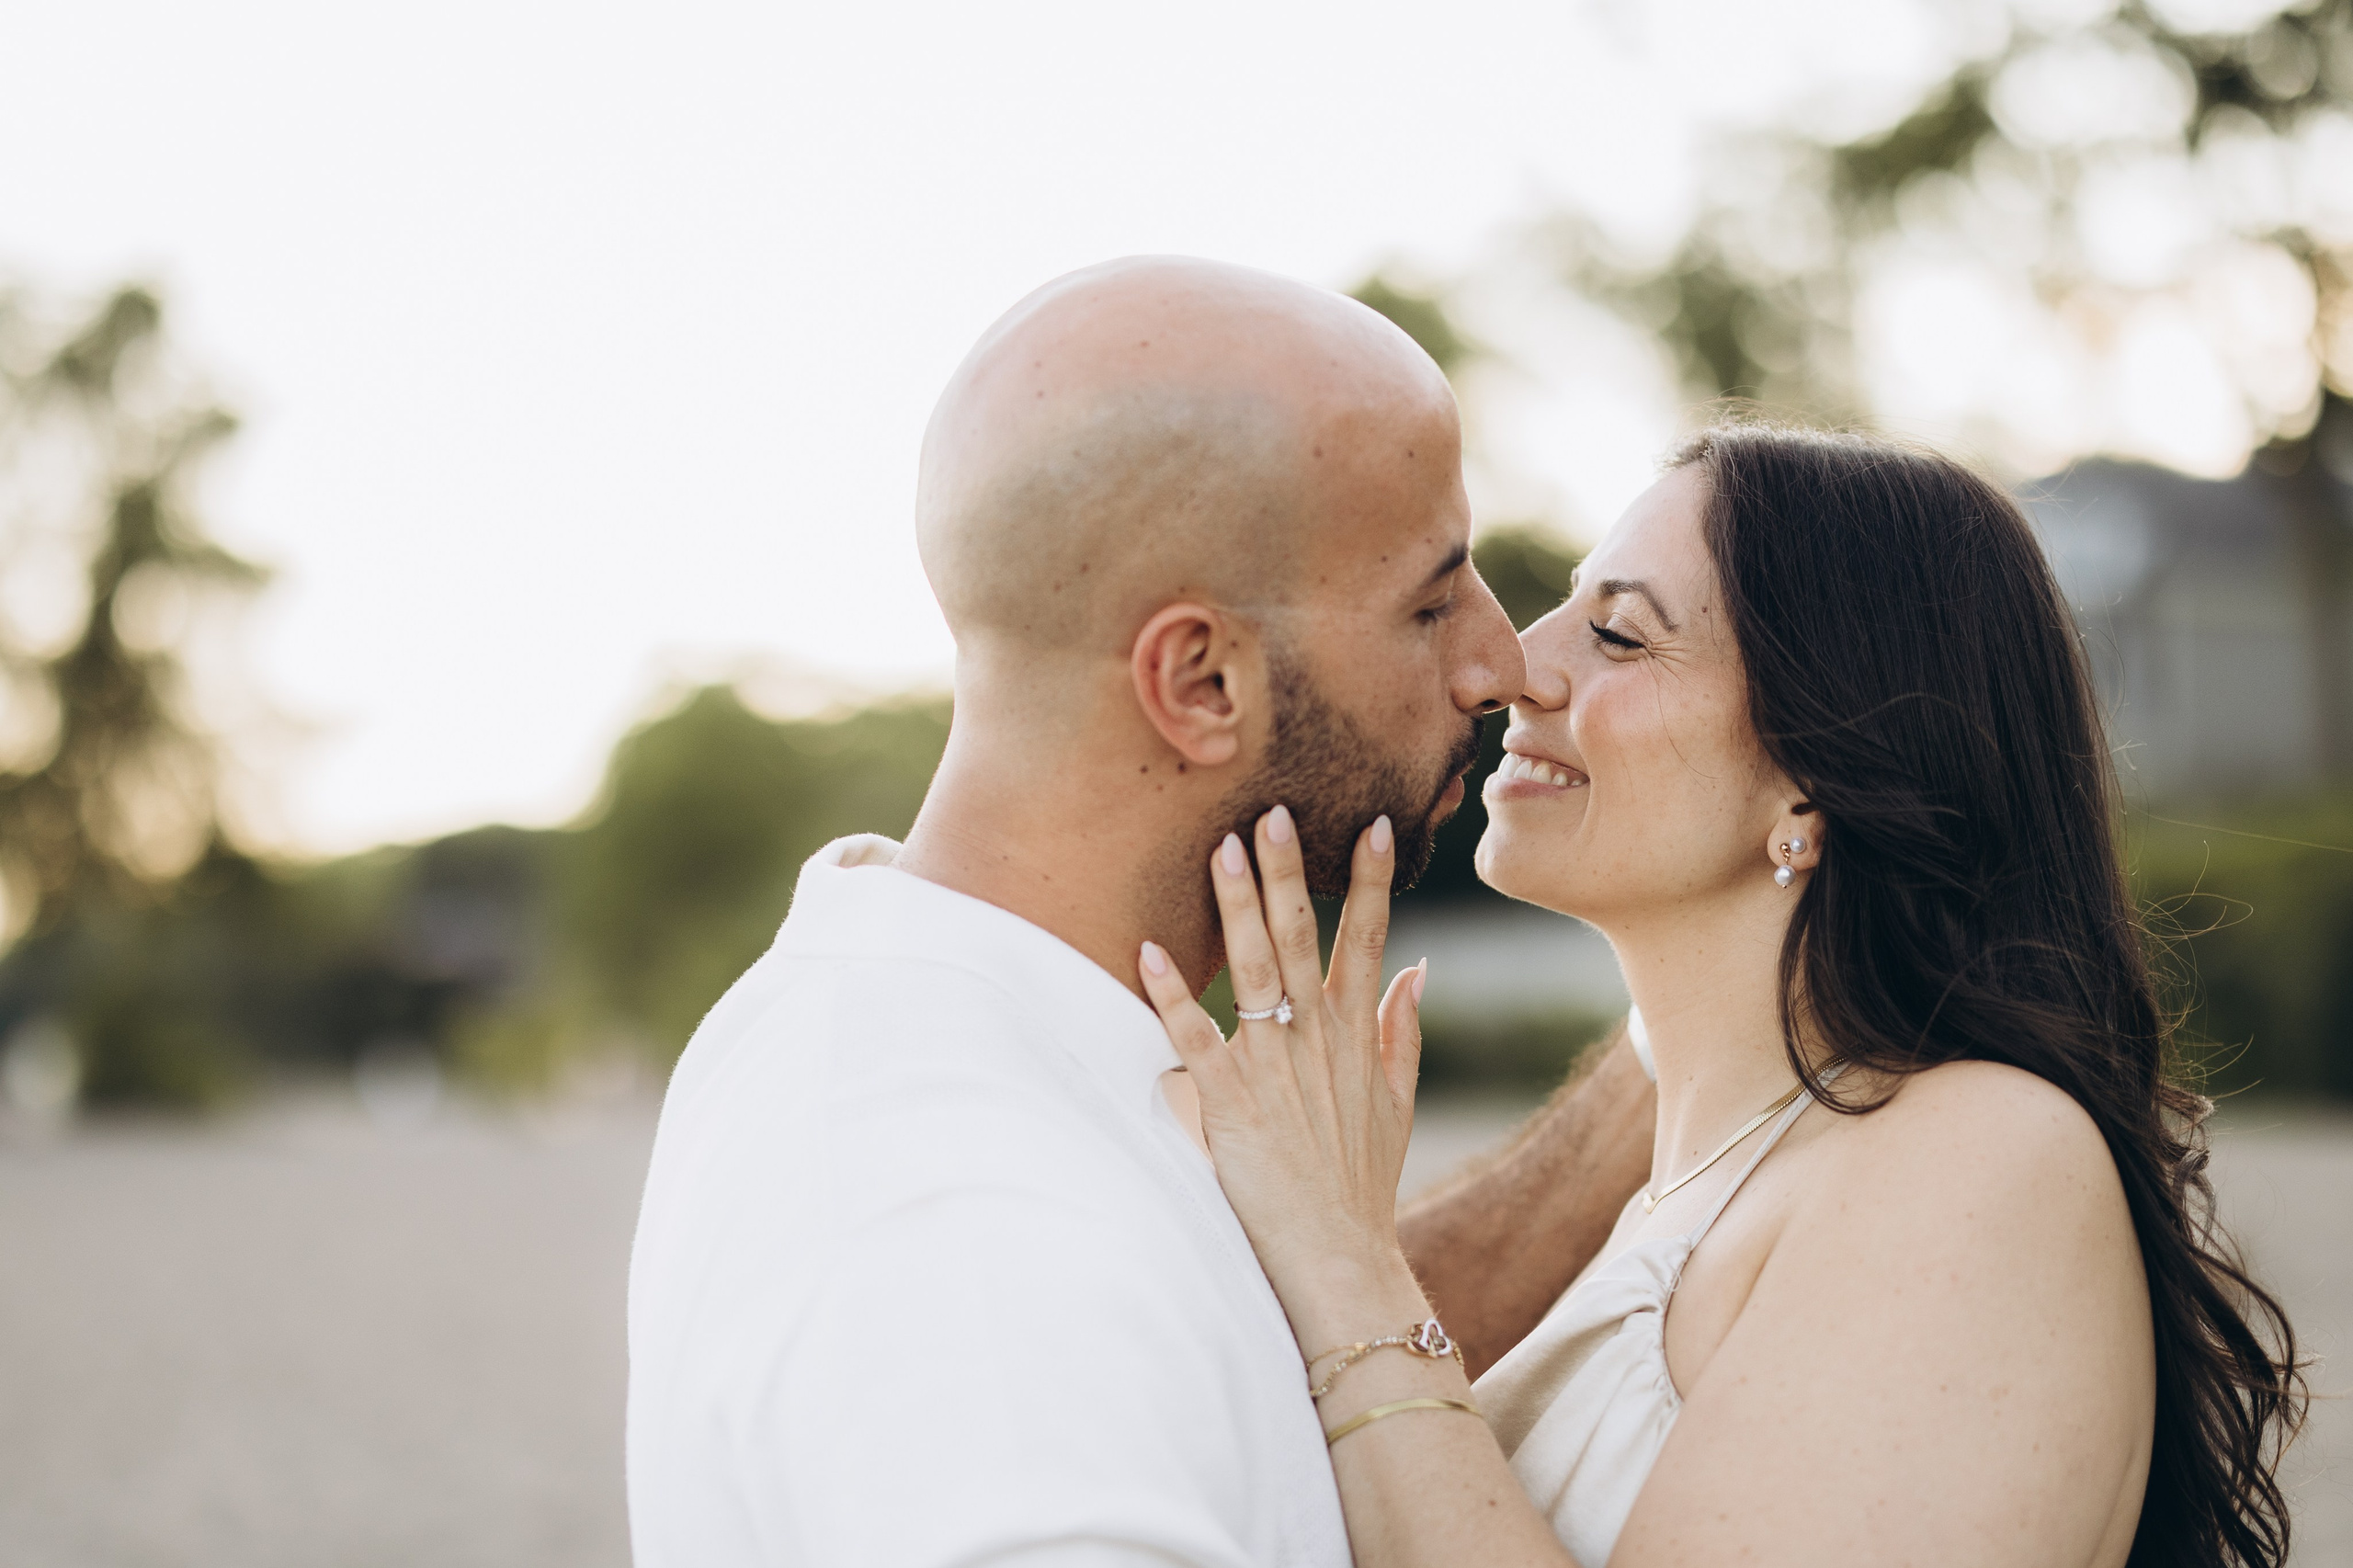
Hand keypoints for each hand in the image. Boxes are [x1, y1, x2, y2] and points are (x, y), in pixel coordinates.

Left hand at [1139, 805, 1430, 1349]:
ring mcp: (1275, 1069)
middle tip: (1273, 812)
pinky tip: (1148, 950)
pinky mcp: (1230, 1104)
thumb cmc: (1361, 1185)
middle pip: (1304, 939)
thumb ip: (1403, 1033)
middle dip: (1288, 873)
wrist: (1338, 1259)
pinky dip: (1172, 994)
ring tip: (1220, 848)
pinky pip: (1196, 1037)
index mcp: (1357, 1036)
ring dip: (1236, 908)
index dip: (1374, 883)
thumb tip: (1415, 969)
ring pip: (1254, 970)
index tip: (1378, 825)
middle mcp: (1318, 1041)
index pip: (1370, 940)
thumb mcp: (1398, 1104)